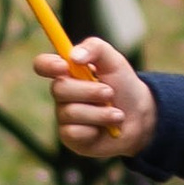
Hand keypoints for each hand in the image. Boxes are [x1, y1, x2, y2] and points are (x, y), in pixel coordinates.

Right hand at [37, 39, 155, 161]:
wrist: (140, 117)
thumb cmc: (123, 86)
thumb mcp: (114, 61)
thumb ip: (95, 48)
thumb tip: (73, 56)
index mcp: (67, 71)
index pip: (43, 65)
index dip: (48, 65)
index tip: (64, 66)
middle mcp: (62, 93)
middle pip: (58, 89)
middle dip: (89, 91)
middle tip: (110, 93)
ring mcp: (64, 115)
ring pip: (71, 112)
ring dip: (100, 112)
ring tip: (117, 114)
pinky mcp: (70, 136)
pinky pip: (75, 132)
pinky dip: (96, 128)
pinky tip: (105, 129)